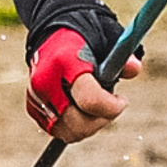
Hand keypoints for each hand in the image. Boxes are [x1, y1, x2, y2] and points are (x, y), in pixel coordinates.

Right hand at [25, 26, 142, 140]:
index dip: (113, 107)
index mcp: (64, 63)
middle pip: (78, 124)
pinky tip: (83, 108)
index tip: (122, 100)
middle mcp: (45, 83)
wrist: (53, 34)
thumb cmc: (86, 39)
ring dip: (89, 126)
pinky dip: (74, 126)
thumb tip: (134, 68)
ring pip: (69, 133)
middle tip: (111, 106)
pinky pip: (58, 130)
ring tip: (97, 107)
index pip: (91, 100)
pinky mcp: (32, 108)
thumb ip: (121, 57)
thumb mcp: (108, 40)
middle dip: (101, 120)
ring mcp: (35, 97)